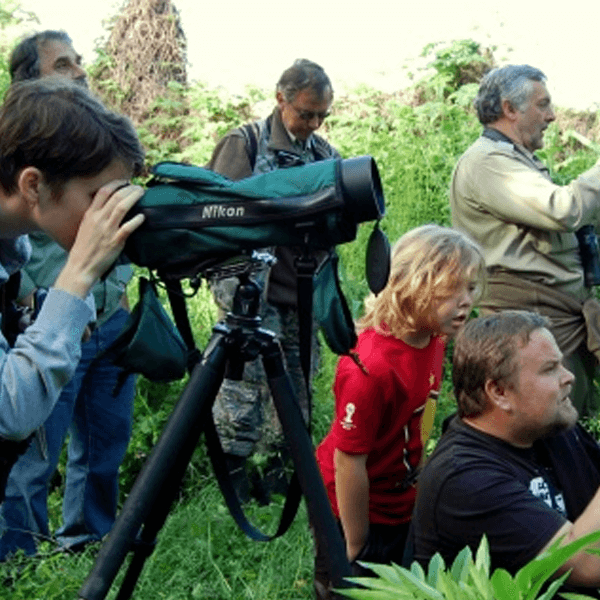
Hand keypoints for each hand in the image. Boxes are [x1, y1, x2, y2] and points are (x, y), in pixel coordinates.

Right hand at [54, 181, 144, 298]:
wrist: (80, 266)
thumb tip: (110, 207)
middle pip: (116, 196)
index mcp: (90, 214)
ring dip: (134, 198)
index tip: (126, 182)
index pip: (103, 191)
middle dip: (130, 188)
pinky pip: (128, 227)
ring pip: (122, 207)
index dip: (116, 183)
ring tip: (142, 194)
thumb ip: (96, 216)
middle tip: (139, 188)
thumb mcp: (86, 226)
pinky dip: (137, 220)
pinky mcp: (115, 241)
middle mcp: (98, 219)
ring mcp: (107, 230)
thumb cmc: (84, 248)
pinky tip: (143, 216)